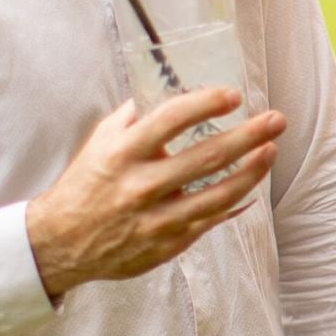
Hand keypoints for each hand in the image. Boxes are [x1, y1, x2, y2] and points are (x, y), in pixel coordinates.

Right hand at [25, 89, 286, 299]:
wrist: (59, 243)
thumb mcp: (100, 142)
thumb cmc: (85, 184)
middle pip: (208, 157)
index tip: (234, 96)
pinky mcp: (167, 244)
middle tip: (277, 120)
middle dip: (250, 135)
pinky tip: (250, 187)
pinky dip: (235, 203)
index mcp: (123, 153)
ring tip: (271, 151)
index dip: (207, 103)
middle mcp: (141, 185)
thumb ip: (135, 117)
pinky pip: (211, 221)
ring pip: (219, 194)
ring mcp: (156, 218)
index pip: (171, 119)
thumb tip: (170, 91)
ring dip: (253, 171)